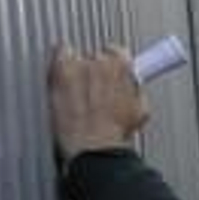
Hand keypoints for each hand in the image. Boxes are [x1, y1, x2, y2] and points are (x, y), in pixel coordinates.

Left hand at [48, 45, 149, 159]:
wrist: (95, 147)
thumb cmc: (115, 133)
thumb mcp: (140, 110)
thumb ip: (135, 90)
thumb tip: (132, 86)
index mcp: (122, 66)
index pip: (117, 52)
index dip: (112, 66)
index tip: (108, 73)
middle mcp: (101, 61)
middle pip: (94, 56)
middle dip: (93, 71)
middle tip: (91, 89)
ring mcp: (78, 66)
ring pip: (75, 57)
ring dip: (75, 69)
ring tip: (75, 91)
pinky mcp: (60, 73)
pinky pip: (57, 55)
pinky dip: (58, 61)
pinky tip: (59, 75)